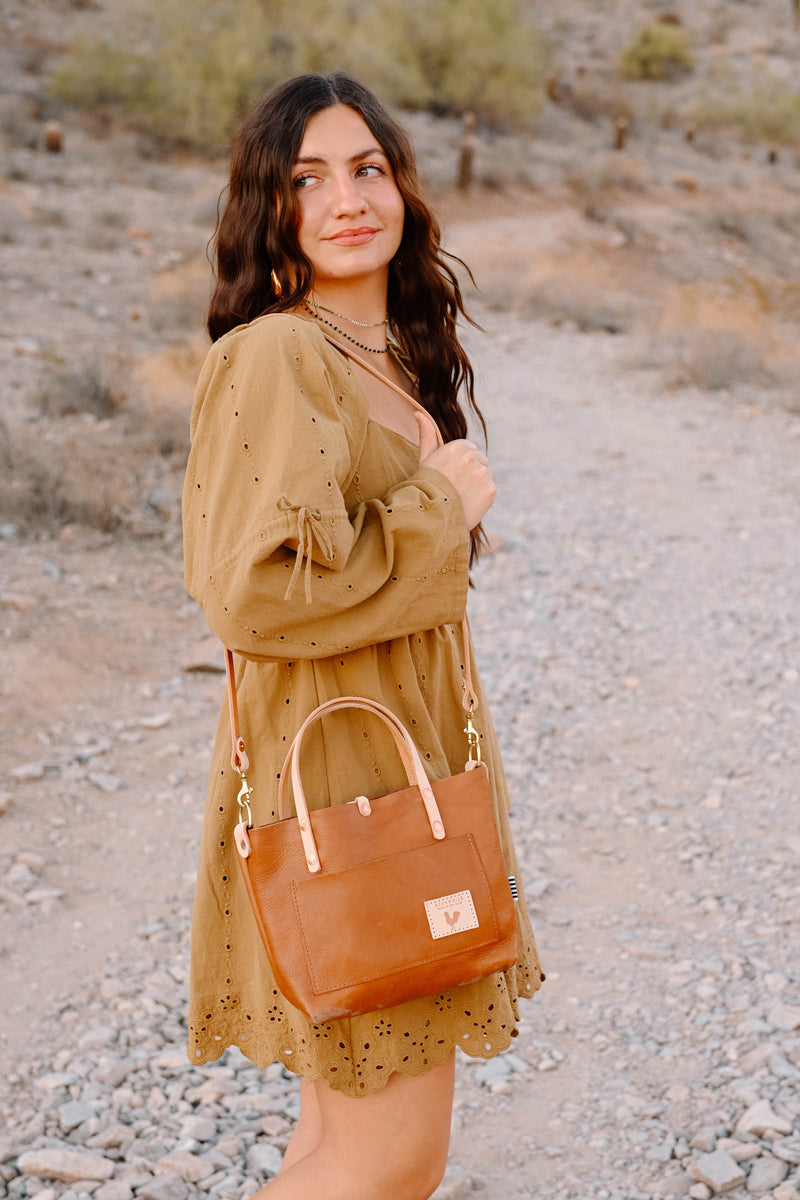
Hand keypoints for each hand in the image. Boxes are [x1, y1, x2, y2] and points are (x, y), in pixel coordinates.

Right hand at [415, 412, 495, 529]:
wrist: (431, 514)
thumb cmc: (424, 485)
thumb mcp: (424, 458)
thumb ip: (427, 434)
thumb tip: (418, 412)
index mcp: (458, 447)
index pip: (469, 450)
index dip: (459, 464)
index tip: (450, 475)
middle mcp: (473, 457)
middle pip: (480, 461)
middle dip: (471, 472)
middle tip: (455, 487)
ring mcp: (483, 473)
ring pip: (485, 475)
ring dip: (477, 484)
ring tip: (460, 496)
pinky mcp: (491, 489)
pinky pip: (490, 489)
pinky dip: (482, 496)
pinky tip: (468, 502)